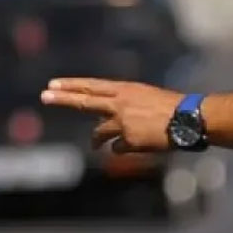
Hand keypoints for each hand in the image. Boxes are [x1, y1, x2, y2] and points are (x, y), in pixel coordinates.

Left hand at [40, 78, 183, 152]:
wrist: (188, 119)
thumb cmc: (173, 108)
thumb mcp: (147, 98)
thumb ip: (127, 105)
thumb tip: (112, 119)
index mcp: (126, 90)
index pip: (92, 86)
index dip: (72, 85)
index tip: (53, 84)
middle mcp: (120, 104)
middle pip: (85, 102)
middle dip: (63, 99)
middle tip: (44, 96)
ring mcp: (123, 122)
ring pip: (99, 133)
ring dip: (97, 140)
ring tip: (95, 145)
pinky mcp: (129, 140)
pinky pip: (118, 148)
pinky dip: (123, 149)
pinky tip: (136, 147)